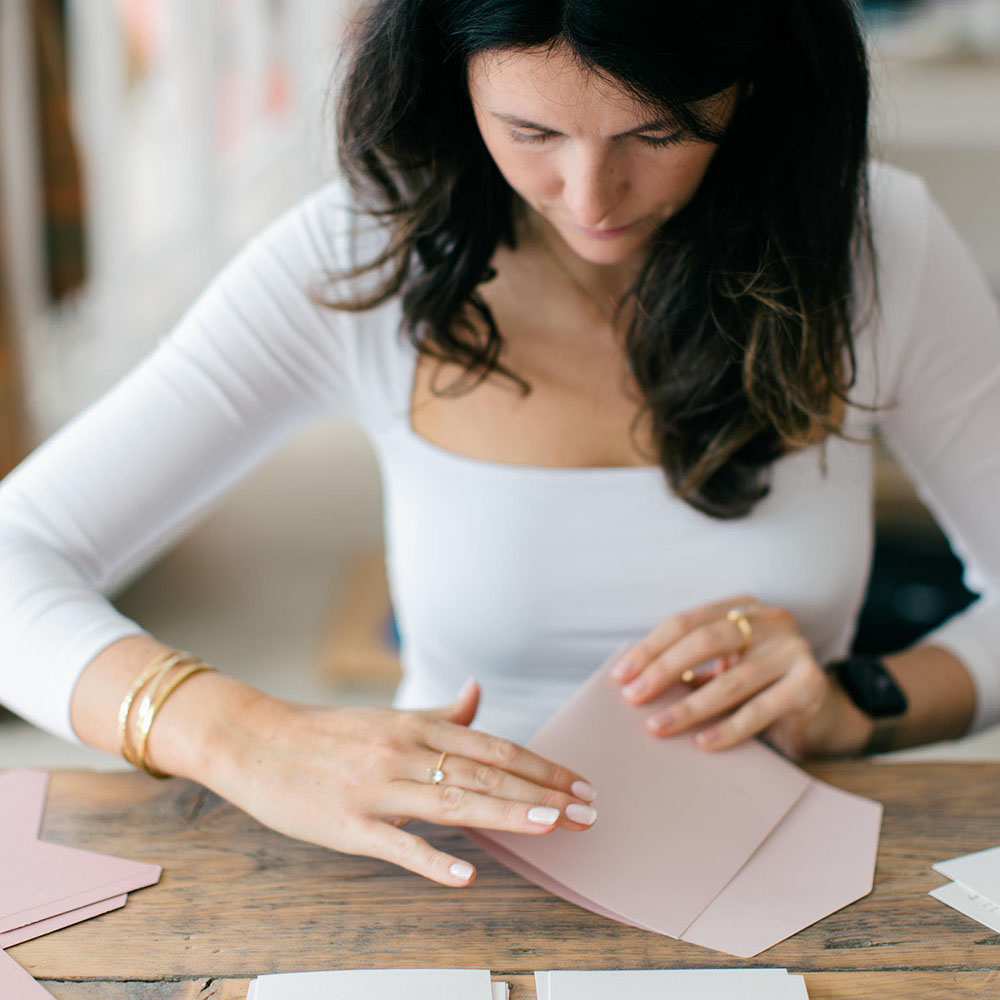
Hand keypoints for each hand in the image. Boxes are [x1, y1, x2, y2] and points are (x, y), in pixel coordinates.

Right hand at [201, 678, 597, 886]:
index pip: (494, 747)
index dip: (542, 765)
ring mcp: (376, 788)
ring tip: (551, 824)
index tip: (580, 783)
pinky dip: (431, 858)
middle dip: (542, 791)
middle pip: (485, 771)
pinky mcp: (348, 824)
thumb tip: (478, 693)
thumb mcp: (387, 716)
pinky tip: (467, 872)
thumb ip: (439, 712)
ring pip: (452, 799)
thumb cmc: (327, 733)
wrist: (255, 741)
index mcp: (416, 726)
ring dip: (506, 812)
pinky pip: (395, 845)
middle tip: (587, 810)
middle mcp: (403, 751)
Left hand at [609, 595, 873, 758]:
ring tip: (657, 726)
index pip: (685, 621)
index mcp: (741, 607)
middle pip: (705, 639)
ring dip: (688, 706)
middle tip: (633, 696)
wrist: (823, 710)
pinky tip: (703, 742)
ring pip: (731, 679)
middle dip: (662, 669)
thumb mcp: (724, 665)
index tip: (621, 675)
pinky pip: (760, 709)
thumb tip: (633, 681)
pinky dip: (728, 728)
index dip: (650, 647)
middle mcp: (769, 620)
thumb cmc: (758, 686)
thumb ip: (690, 665)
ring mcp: (792, 648)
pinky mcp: (809, 682)